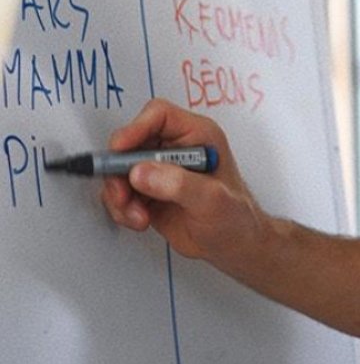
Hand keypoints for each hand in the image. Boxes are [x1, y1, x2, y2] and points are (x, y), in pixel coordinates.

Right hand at [100, 98, 266, 269]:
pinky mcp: (149, 191)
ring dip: (120, 195)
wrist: (233, 246)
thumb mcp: (212, 200)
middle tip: (123, 194)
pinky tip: (140, 221)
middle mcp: (176, 148)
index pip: (159, 116)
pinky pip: (121, 192)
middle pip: (131, 143)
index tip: (120, 151)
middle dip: (120, 171)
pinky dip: (122, 208)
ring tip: (137, 215)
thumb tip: (141, 172)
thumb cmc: (236, 218)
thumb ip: (179, 184)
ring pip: (120, 170)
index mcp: (197, 136)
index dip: (135, 129)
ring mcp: (160, 170)